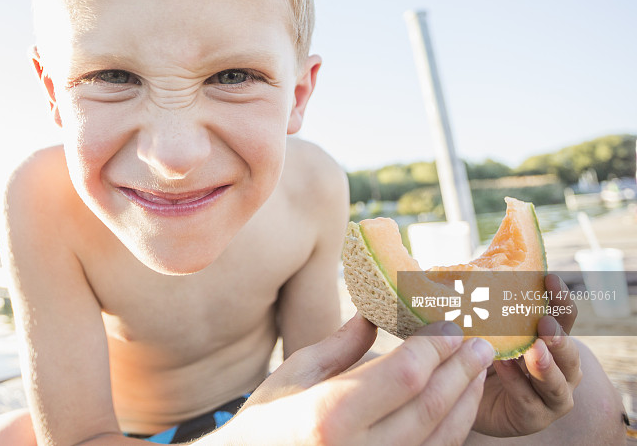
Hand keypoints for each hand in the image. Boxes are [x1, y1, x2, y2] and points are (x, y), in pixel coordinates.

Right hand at [212, 314, 493, 445]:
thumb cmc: (265, 421)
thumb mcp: (294, 375)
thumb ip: (341, 346)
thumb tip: (375, 313)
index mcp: (329, 414)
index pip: (404, 375)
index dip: (435, 347)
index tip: (449, 323)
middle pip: (431, 406)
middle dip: (463, 370)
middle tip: (482, 341)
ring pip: (441, 437)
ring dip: (466, 400)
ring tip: (478, 369)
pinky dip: (453, 429)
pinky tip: (459, 404)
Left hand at [472, 273, 582, 436]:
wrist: (463, 393)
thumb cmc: (478, 350)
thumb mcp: (483, 323)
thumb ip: (484, 302)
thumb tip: (466, 267)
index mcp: (551, 340)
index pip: (564, 318)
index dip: (559, 299)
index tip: (549, 278)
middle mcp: (559, 369)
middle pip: (569, 353)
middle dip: (559, 337)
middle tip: (544, 322)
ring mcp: (550, 396)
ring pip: (557, 384)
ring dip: (546, 366)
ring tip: (533, 349)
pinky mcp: (533, 417)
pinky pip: (528, 401)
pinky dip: (516, 383)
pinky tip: (502, 366)